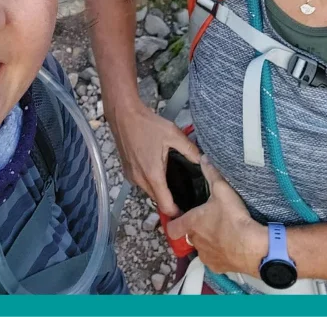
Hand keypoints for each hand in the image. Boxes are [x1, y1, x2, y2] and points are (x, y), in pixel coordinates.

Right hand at [108, 101, 200, 216]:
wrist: (123, 114)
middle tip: (184, 191)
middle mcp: (140, 180)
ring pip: (149, 192)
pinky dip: (150, 181)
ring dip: (159, 189)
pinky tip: (157, 167)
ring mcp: (131, 176)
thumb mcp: (173, 134)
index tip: (188, 210)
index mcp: (153, 174)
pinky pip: (141, 183)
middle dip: (170, 200)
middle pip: (157, 200)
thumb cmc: (147, 124)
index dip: (177, 212)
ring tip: (171, 177)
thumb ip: (189, 149)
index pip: (165, 206)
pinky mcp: (126, 171)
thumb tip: (203, 160)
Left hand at [166, 156, 266, 274]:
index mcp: (192, 224)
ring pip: (203, 248)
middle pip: (190, 235)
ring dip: (208, 242)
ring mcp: (207, 256)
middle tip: (210, 220)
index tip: (178, 218)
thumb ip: (211, 173)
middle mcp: (196, 242)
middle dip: (197, 229)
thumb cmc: (233, 218)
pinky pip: (214, 259)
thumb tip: (203, 158)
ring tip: (222, 232)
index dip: (173, 222)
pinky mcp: (218, 267)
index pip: (172, 227)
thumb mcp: (222, 190)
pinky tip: (230, 245)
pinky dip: (220, 253)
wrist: (252, 247)